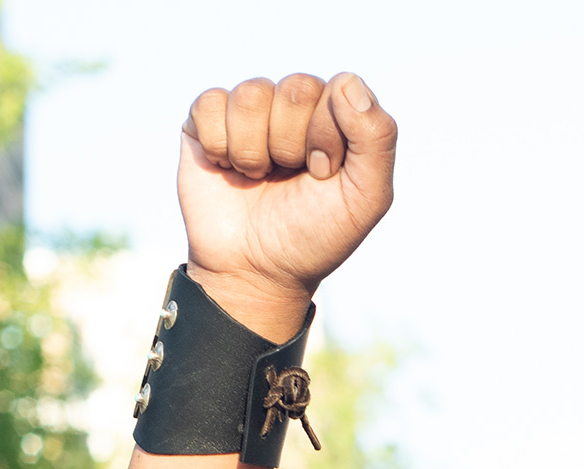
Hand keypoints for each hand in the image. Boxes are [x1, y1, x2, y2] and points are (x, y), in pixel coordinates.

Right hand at [176, 73, 396, 336]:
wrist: (255, 272)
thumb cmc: (314, 236)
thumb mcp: (365, 198)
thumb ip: (377, 139)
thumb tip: (348, 82)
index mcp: (337, 117)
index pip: (339, 89)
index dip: (328, 136)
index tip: (322, 175)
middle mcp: (294, 107)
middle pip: (296, 88)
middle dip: (292, 145)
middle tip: (290, 178)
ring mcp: (250, 112)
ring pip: (252, 94)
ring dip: (253, 151)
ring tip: (258, 177)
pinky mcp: (206, 120)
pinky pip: (210, 103)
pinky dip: (219, 146)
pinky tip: (228, 170)